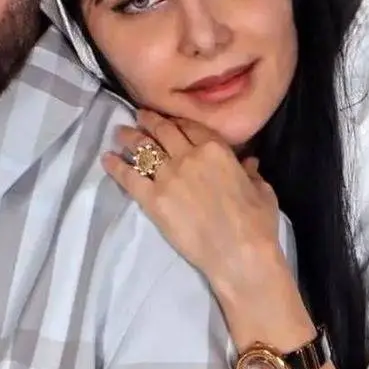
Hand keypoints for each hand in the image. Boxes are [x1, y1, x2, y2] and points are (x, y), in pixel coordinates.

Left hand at [103, 108, 289, 303]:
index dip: (176, 121)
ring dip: (130, 137)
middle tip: (139, 116)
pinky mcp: (153, 199)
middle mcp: (189, 155)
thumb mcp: (262, 190)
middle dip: (149, 121)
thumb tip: (249, 163)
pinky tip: (106, 158)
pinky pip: (129, 177)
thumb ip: (250, 173)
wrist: (239, 253)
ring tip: (120, 132)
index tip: (167, 119)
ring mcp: (168, 176)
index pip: (190, 126)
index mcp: (216, 149)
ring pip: (143, 149)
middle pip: (163, 131)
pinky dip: (116, 166)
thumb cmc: (257, 223)